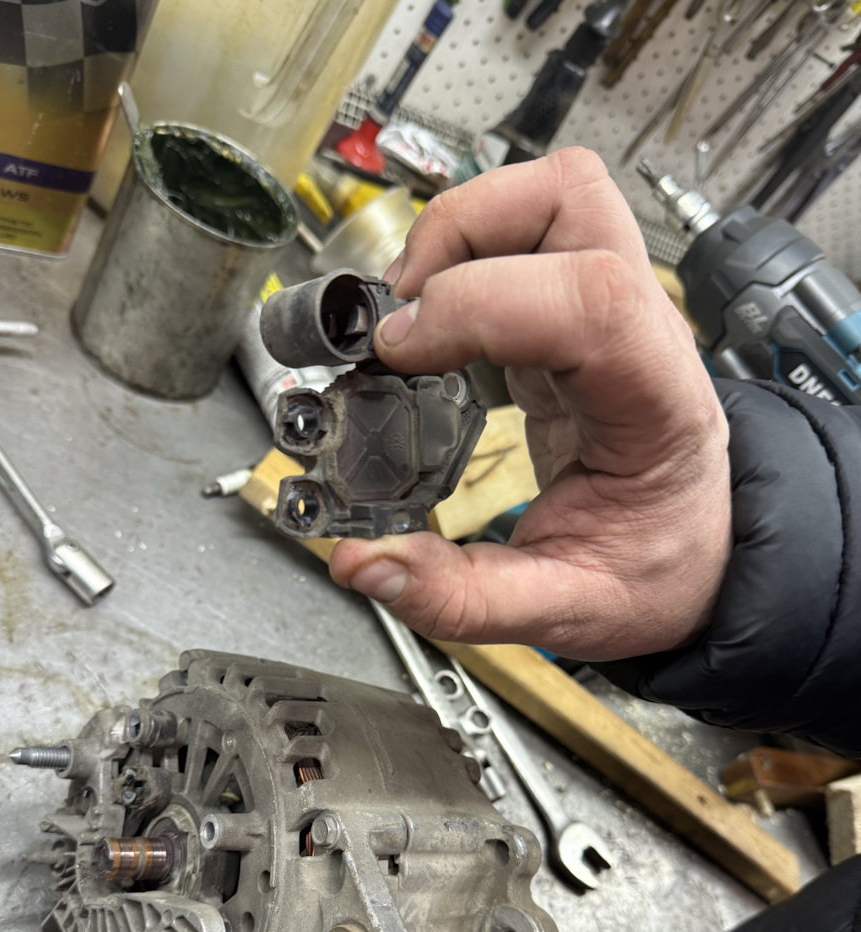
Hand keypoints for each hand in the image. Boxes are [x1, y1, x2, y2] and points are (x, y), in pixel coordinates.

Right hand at [329, 148, 731, 661]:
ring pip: (545, 197)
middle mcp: (642, 337)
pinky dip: (459, 258)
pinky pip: (520, 241)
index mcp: (657, 405)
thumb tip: (362, 565)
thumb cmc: (650, 571)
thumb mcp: (562, 610)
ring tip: (409, 309)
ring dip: (459, 230)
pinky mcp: (569, 319)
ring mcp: (608, 315)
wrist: (692, 558)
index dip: (478, 302)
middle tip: (399, 315)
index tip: (399, 349)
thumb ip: (460, 597)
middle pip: (570, 200)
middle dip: (460, 233)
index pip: (592, 297)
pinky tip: (429, 325)